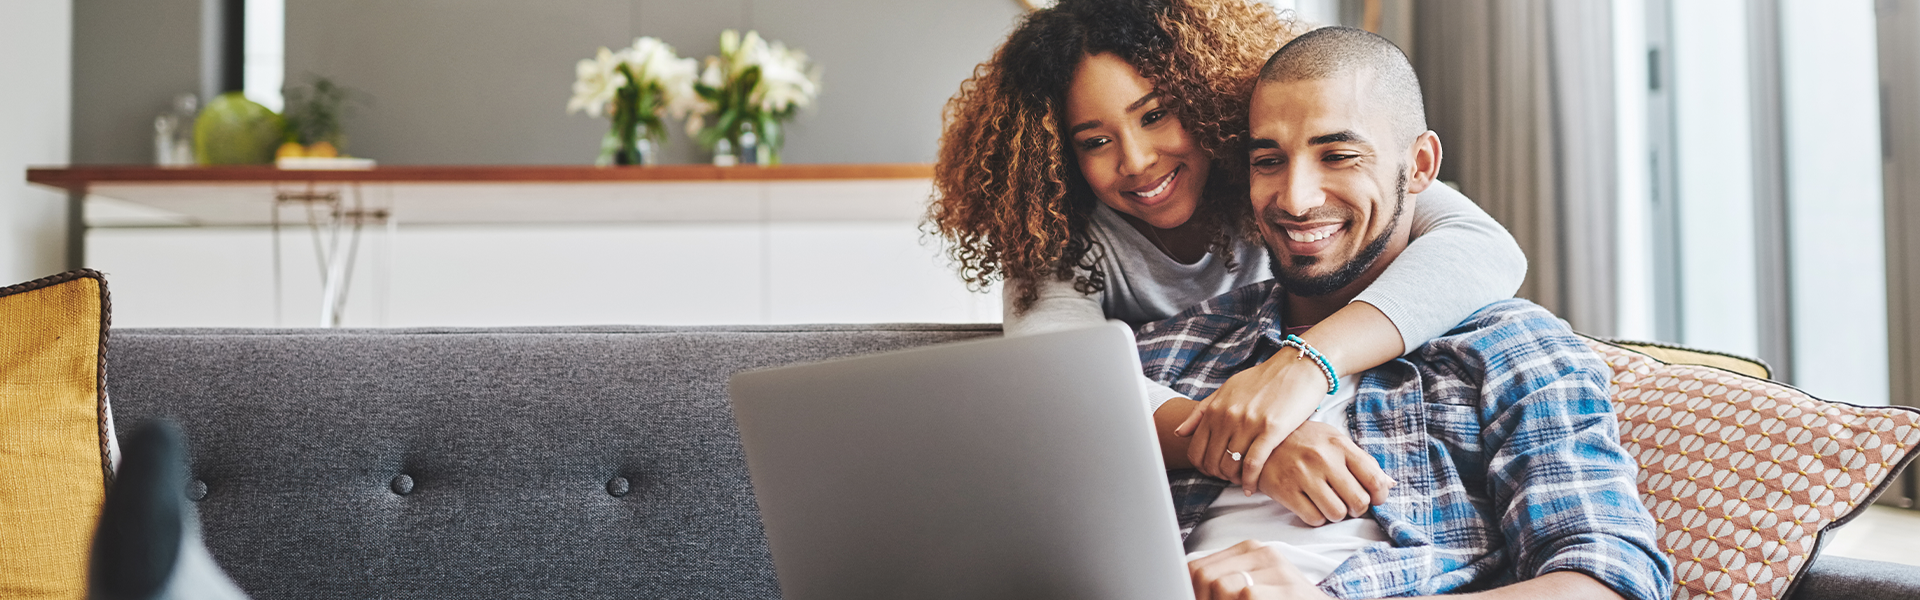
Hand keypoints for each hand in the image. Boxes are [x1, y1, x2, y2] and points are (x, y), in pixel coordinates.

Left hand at [1176, 358, 1325, 489]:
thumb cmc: (1263, 379)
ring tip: (1240, 482)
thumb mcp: (1227, 389)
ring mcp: (1248, 423)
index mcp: (1215, 408)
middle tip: (1228, 479)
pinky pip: (1253, 464)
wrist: (1297, 367)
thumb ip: (1202, 412)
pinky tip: (1252, 488)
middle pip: (1212, 461)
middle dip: (1218, 476)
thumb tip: (1179, 433)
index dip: (1201, 467)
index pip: (1196, 450)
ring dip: (1234, 480)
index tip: (1212, 471)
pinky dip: (1250, 481)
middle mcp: (1228, 416)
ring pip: (1231, 466)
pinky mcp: (1271, 430)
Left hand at [1187, 540, 1331, 599]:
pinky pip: (1246, 595)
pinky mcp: (1288, 589)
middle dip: (1201, 598)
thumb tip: (1185, 586)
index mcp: (1250, 550)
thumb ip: (1222, 582)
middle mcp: (1263, 553)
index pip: (1197, 566)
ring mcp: (1277, 570)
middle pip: (1204, 575)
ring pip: (1222, 585)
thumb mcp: (1252, 587)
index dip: (1191, 591)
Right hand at [1251, 421, 1392, 525]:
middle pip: (1358, 501)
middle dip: (1357, 508)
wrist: (1260, 439)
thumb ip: (1362, 461)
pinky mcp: (1285, 490)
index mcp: (1339, 445)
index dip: (1379, 496)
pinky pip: (1313, 518)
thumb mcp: (1334, 440)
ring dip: (1336, 514)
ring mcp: (1303, 475)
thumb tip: (1390, 484)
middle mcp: (1323, 459)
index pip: (1374, 478)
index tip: (1373, 498)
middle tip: (1348, 503)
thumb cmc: (1303, 440)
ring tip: (1329, 504)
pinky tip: (1312, 506)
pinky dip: (1317, 518)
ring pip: (1337, 513)